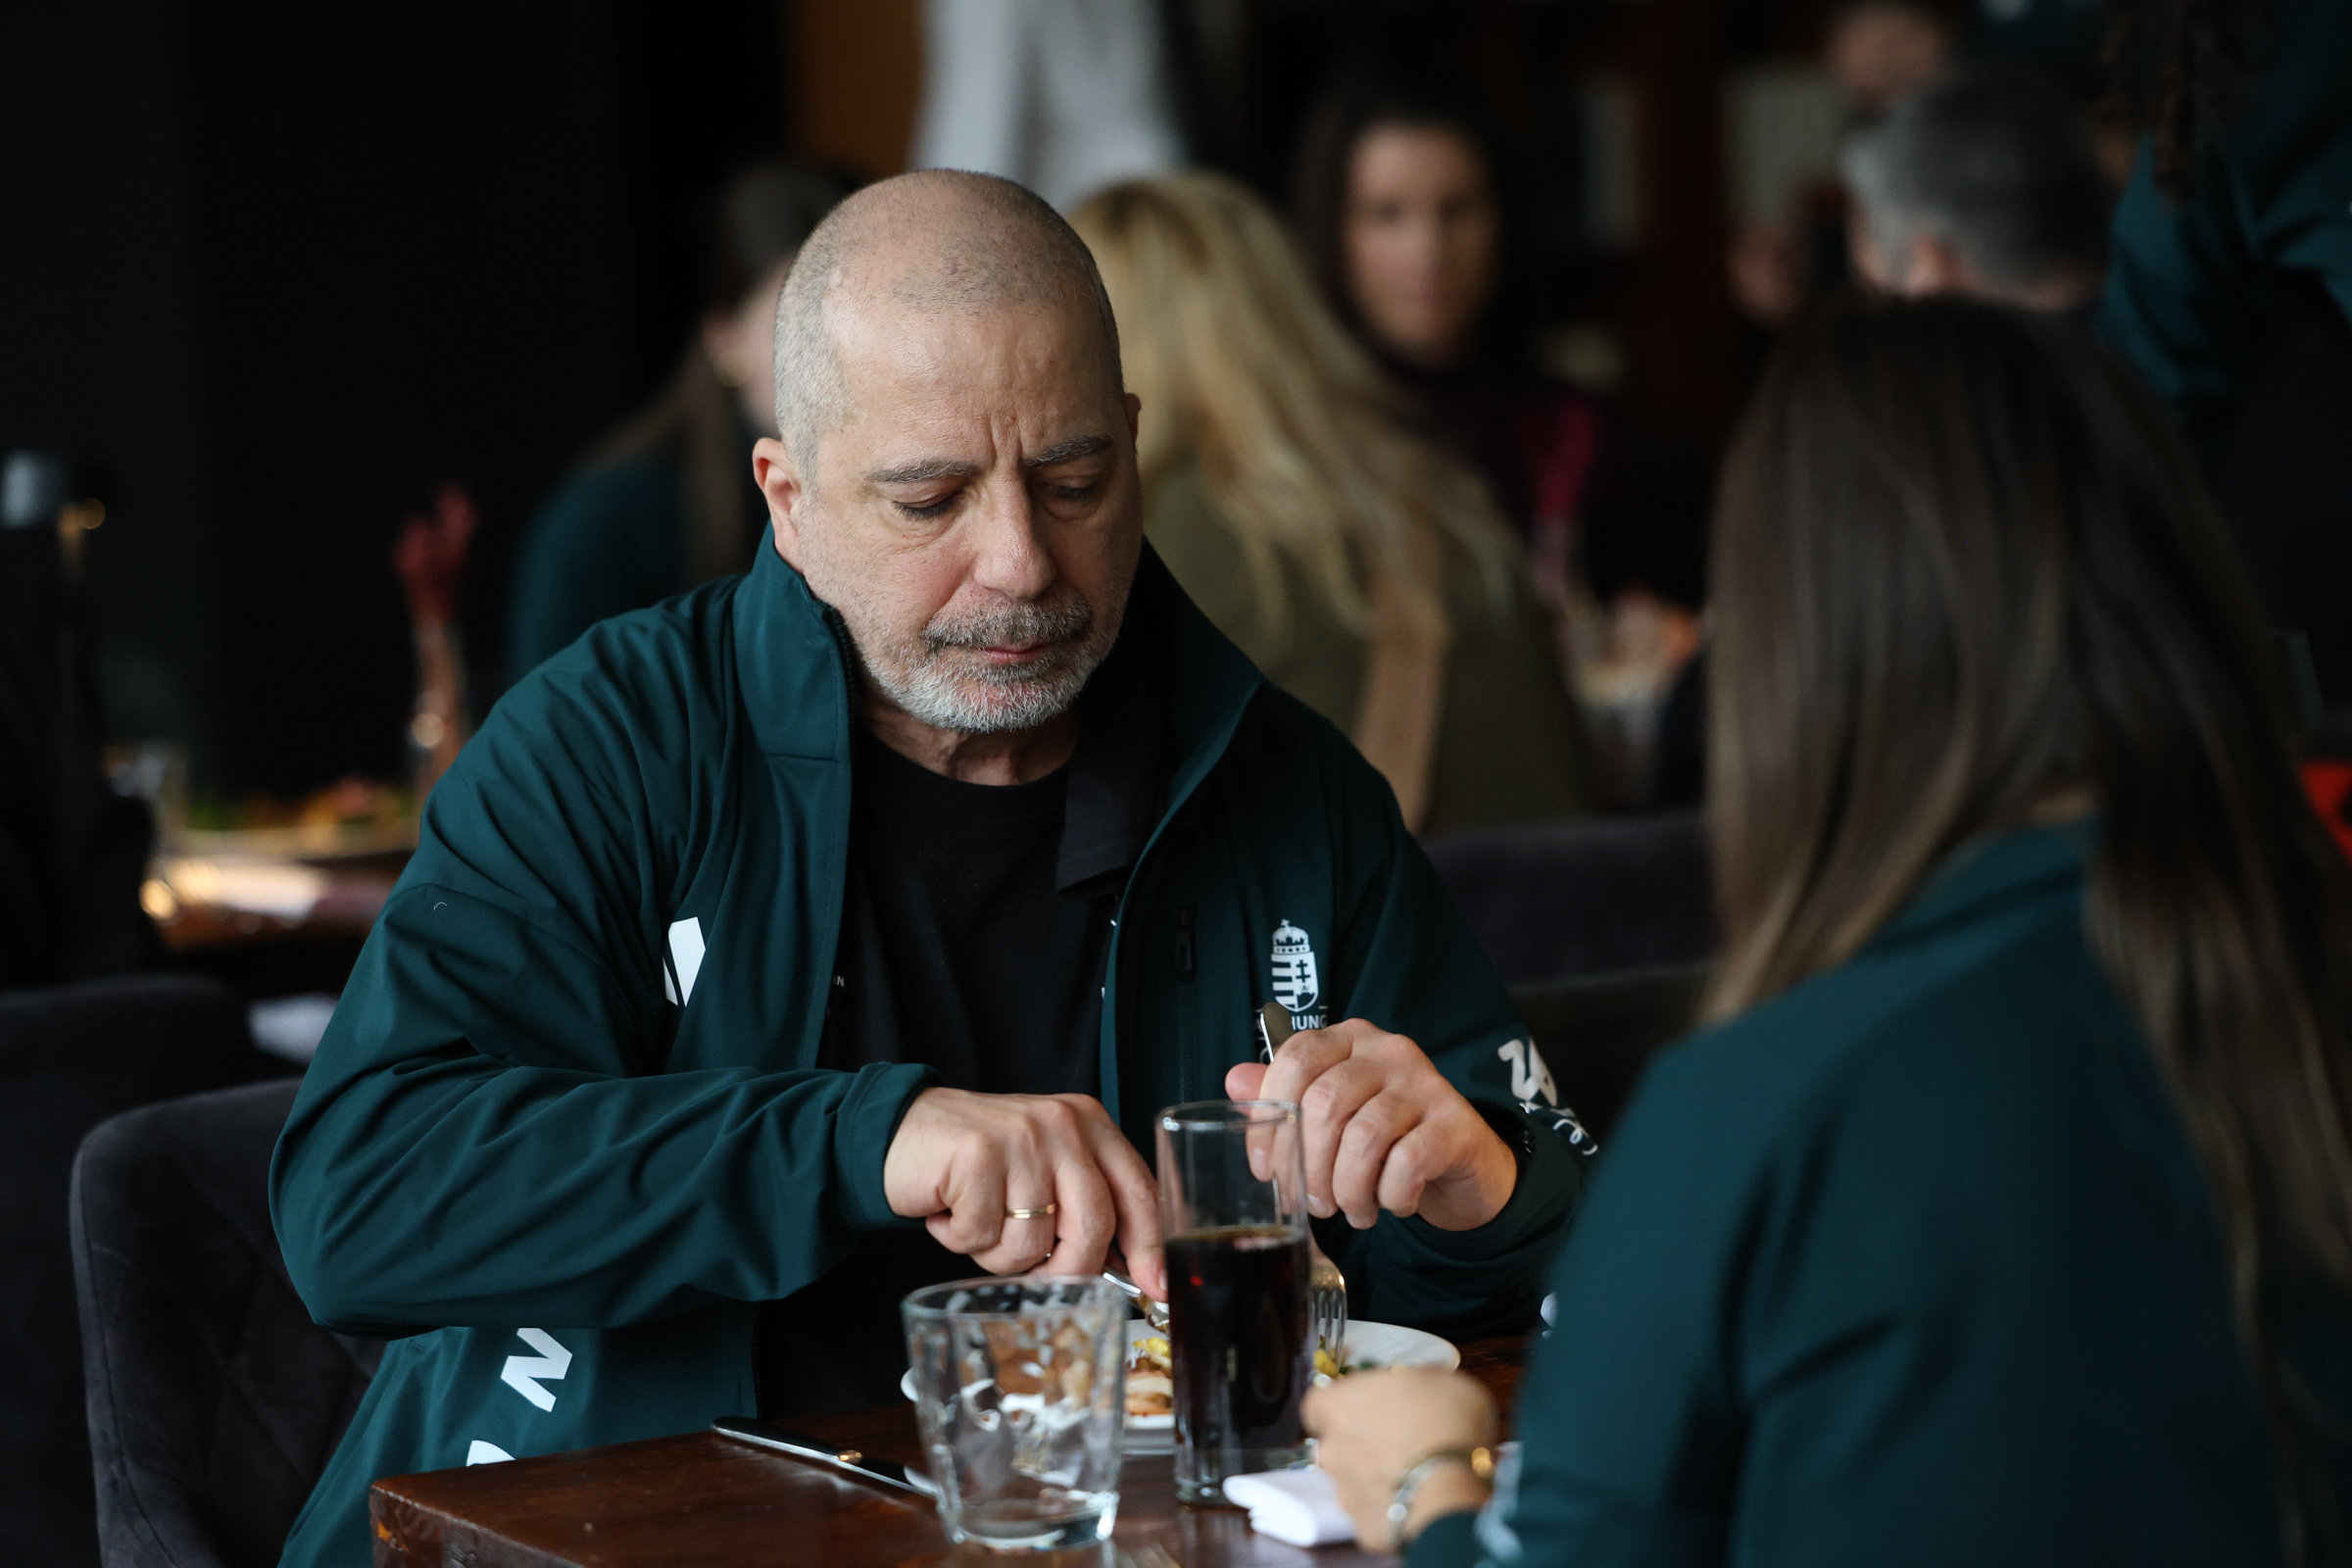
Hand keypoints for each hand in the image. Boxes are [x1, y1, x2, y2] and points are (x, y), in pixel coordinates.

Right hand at [882, 1088, 1165, 1298]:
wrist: (901, 1129)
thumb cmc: (980, 1162)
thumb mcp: (1046, 1170)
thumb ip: (1086, 1205)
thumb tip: (1131, 1270)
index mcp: (1090, 1126)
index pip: (1137, 1192)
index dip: (1150, 1246)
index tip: (1157, 1286)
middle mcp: (1062, 1125)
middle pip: (1092, 1225)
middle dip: (1067, 1268)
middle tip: (1037, 1272)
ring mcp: (1020, 1137)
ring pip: (1032, 1242)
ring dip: (999, 1254)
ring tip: (979, 1222)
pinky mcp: (976, 1155)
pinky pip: (981, 1236)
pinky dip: (960, 1239)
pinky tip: (950, 1210)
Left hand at [1225, 1020, 1515, 1230]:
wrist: (1461, 1161)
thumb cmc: (1387, 1136)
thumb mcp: (1334, 1116)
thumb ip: (1287, 1098)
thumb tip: (1235, 1082)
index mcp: (1349, 1041)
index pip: (1295, 1060)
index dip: (1269, 1119)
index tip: (1266, 1171)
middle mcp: (1388, 1051)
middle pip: (1325, 1103)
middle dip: (1309, 1167)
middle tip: (1314, 1204)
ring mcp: (1426, 1083)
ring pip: (1364, 1137)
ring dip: (1349, 1190)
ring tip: (1352, 1212)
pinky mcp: (1455, 1122)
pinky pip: (1407, 1164)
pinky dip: (1391, 1196)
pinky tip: (1392, 1205)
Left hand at [1304, 1368, 1497, 1552]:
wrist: (1450, 1491)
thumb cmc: (1442, 1422)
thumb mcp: (1441, 1379)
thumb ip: (1415, 1379)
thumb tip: (1419, 1381)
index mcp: (1337, 1404)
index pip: (1320, 1402)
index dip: (1344, 1404)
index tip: (1370, 1405)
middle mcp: (1330, 1449)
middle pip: (1337, 1442)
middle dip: (1362, 1443)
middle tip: (1399, 1440)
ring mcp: (1344, 1492)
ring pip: (1354, 1481)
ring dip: (1376, 1477)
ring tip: (1413, 1475)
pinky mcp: (1363, 1528)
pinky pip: (1374, 1513)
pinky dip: (1391, 1508)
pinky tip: (1417, 1501)